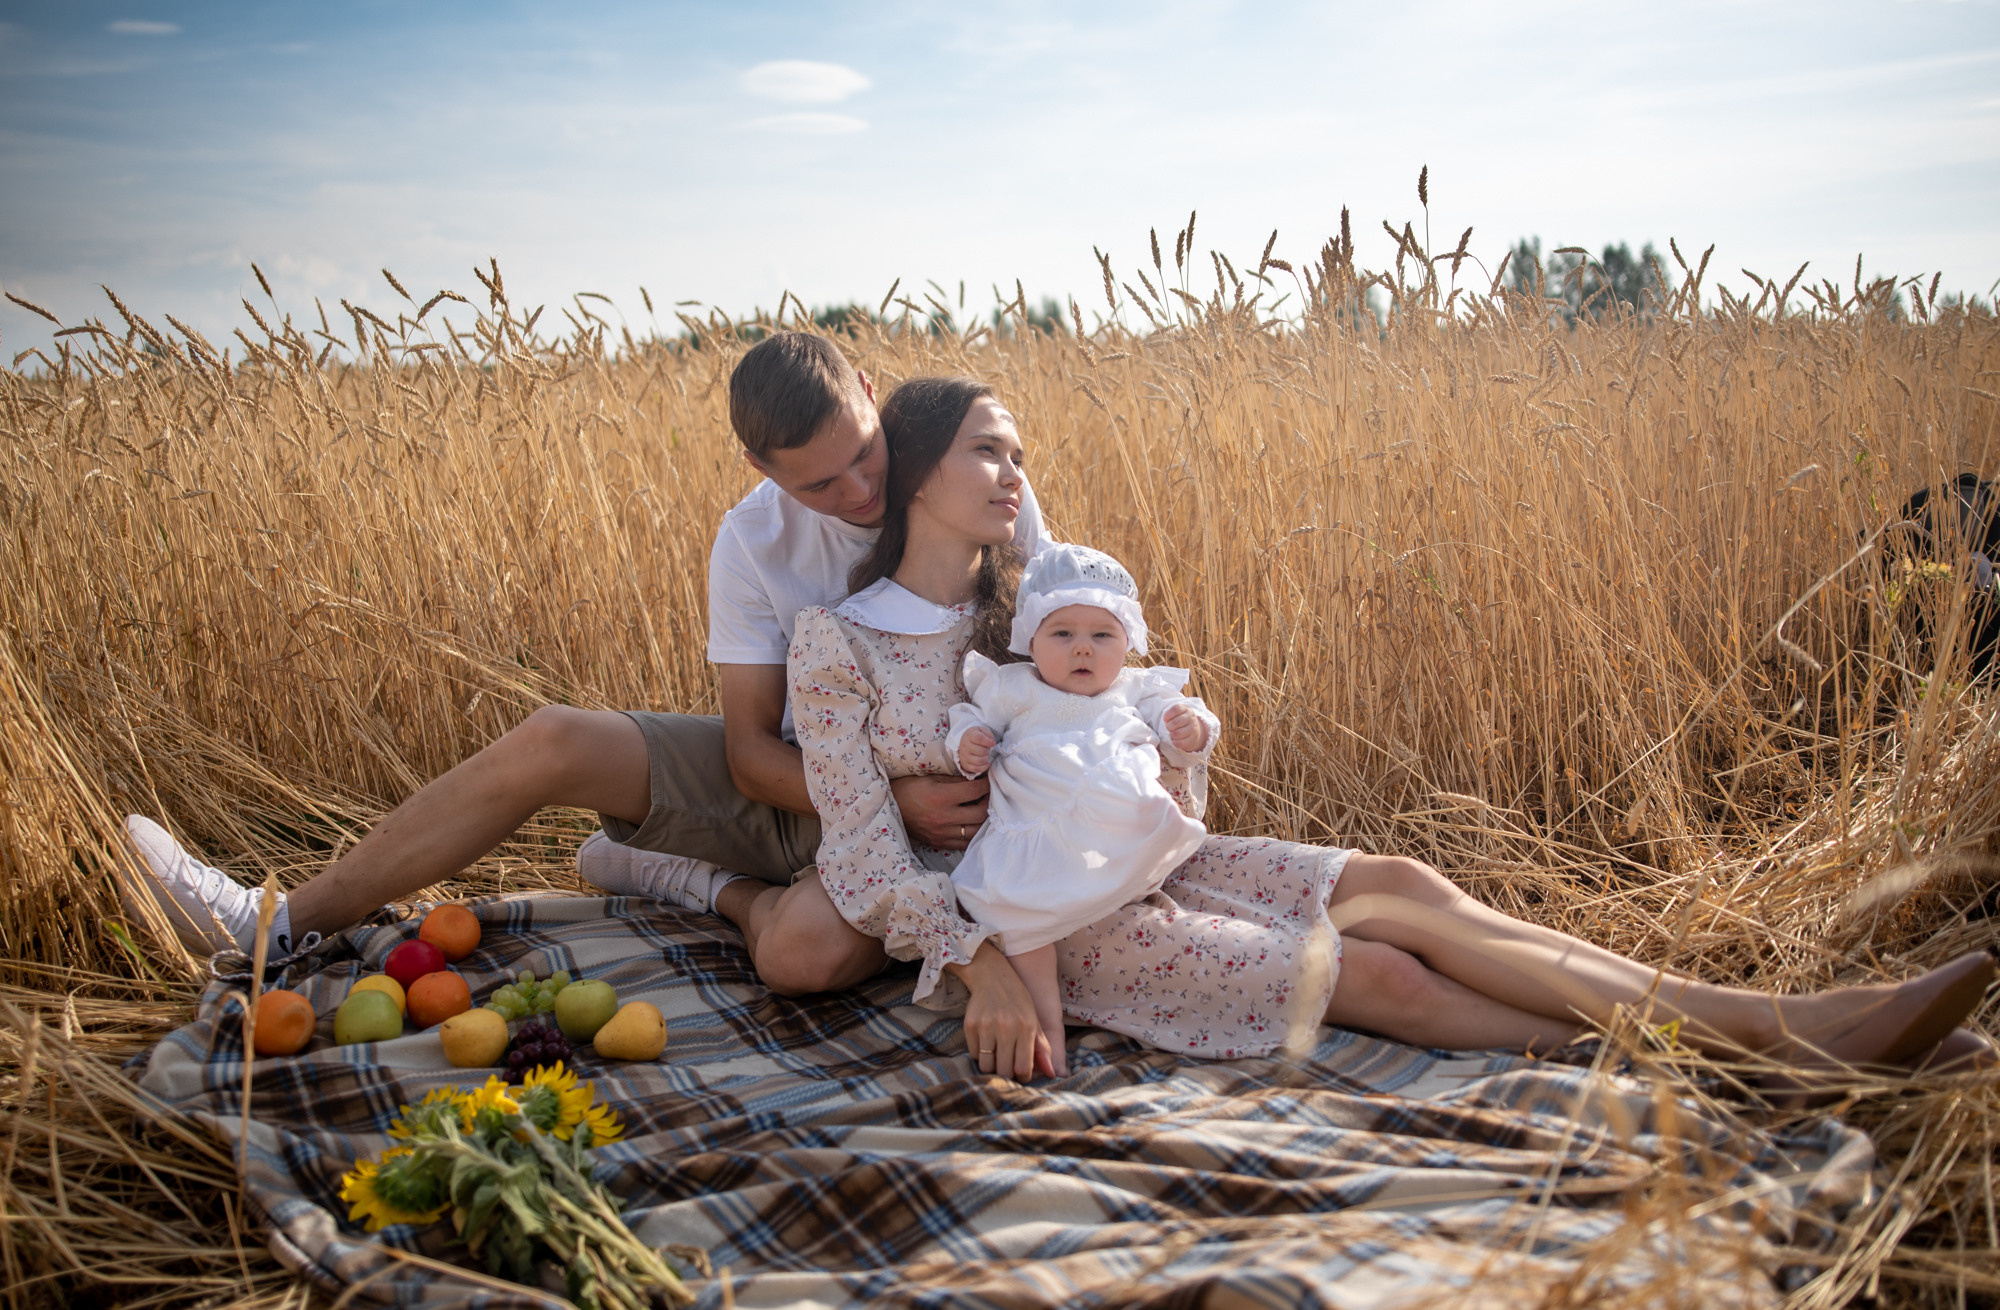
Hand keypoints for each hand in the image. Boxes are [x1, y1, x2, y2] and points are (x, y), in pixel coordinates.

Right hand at [889, 772, 989, 849]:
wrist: (890, 807)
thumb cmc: (910, 788)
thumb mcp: (931, 777)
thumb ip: (956, 780)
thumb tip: (977, 780)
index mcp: (941, 797)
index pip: (974, 791)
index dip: (986, 784)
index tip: (988, 780)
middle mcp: (944, 817)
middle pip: (980, 813)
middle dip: (989, 802)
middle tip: (989, 795)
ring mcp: (942, 833)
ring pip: (976, 831)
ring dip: (984, 820)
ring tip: (983, 809)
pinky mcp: (940, 843)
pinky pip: (965, 843)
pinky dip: (973, 834)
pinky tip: (973, 824)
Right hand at [949, 941, 1054, 1081]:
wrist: (992, 976)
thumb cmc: (1018, 1000)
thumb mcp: (1035, 1020)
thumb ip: (1042, 1048)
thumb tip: (1051, 1074)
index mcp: (1026, 1027)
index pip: (1023, 1068)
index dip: (1023, 1076)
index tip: (1021, 1073)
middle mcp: (1006, 1028)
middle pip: (1004, 1071)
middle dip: (1007, 1074)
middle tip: (1008, 1066)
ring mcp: (986, 1026)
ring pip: (986, 1066)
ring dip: (992, 1066)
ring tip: (997, 1055)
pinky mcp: (970, 1025)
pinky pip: (974, 1054)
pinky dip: (980, 1054)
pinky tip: (986, 1043)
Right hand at [956, 727, 995, 776]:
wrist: (965, 743)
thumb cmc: (975, 736)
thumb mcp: (981, 730)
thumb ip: (987, 734)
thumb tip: (992, 742)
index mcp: (969, 735)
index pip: (979, 738)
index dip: (988, 741)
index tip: (993, 743)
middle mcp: (965, 746)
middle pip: (980, 751)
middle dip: (987, 750)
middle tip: (987, 749)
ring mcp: (964, 756)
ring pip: (978, 761)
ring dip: (986, 758)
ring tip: (986, 755)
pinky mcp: (966, 765)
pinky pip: (976, 769)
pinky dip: (984, 767)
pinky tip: (987, 762)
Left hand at [1163, 703, 1208, 752]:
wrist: (1194, 731)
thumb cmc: (1181, 720)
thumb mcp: (1177, 713)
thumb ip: (1170, 715)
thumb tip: (1166, 720)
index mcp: (1186, 709)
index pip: (1176, 709)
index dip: (1168, 714)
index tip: (1165, 719)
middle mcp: (1191, 718)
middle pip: (1177, 721)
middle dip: (1169, 726)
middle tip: (1168, 727)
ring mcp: (1193, 729)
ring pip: (1178, 733)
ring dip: (1172, 734)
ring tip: (1172, 733)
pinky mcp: (1192, 739)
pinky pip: (1180, 742)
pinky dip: (1174, 742)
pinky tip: (1174, 739)